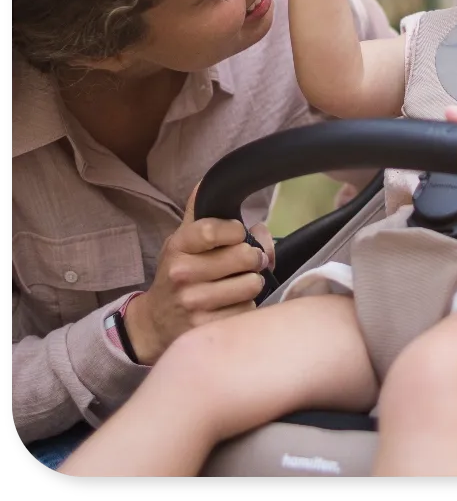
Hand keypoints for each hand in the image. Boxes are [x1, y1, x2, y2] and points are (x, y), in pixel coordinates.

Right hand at [123, 185, 274, 364]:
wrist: (154, 323)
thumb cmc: (176, 275)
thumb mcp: (180, 241)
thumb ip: (200, 212)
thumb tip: (214, 178)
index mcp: (178, 245)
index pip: (214, 229)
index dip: (236, 229)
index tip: (239, 233)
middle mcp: (182, 274)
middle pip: (244, 256)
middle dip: (253, 257)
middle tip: (247, 261)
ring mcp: (194, 303)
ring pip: (252, 284)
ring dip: (252, 283)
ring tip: (239, 283)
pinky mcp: (207, 328)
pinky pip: (248, 310)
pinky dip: (247, 307)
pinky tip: (232, 305)